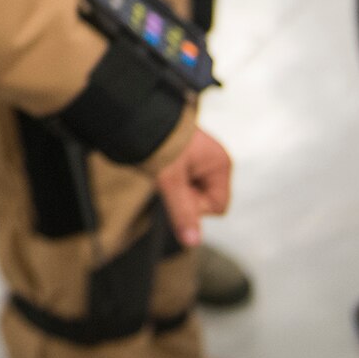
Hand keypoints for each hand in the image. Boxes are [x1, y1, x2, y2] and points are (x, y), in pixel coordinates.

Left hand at [157, 127, 231, 248]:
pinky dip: (171, 180)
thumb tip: (193, 244)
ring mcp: (200, 160)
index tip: (178, 190)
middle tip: (167, 179)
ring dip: (176, 188)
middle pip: (206, 200)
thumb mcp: (171, 180)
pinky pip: (183, 182)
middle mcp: (214, 162)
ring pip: (192, 192)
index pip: (218, 206)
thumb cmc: (159, 144)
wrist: (138, 113)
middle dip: (186, 196)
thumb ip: (183, 212)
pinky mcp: (186, 159)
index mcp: (220, 165)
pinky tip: (161, 168)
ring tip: (163, 170)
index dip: (197, 207)